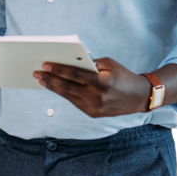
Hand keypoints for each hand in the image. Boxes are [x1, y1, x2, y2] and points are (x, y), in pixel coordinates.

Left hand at [33, 57, 151, 116]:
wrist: (139, 97)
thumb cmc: (123, 76)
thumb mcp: (109, 64)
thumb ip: (89, 63)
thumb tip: (68, 61)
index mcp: (102, 82)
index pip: (75, 75)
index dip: (58, 69)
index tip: (45, 65)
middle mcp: (97, 97)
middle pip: (68, 87)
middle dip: (50, 79)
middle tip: (37, 73)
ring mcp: (95, 108)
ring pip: (68, 96)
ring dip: (54, 87)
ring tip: (42, 80)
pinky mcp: (93, 114)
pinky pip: (74, 102)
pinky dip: (64, 94)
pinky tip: (55, 87)